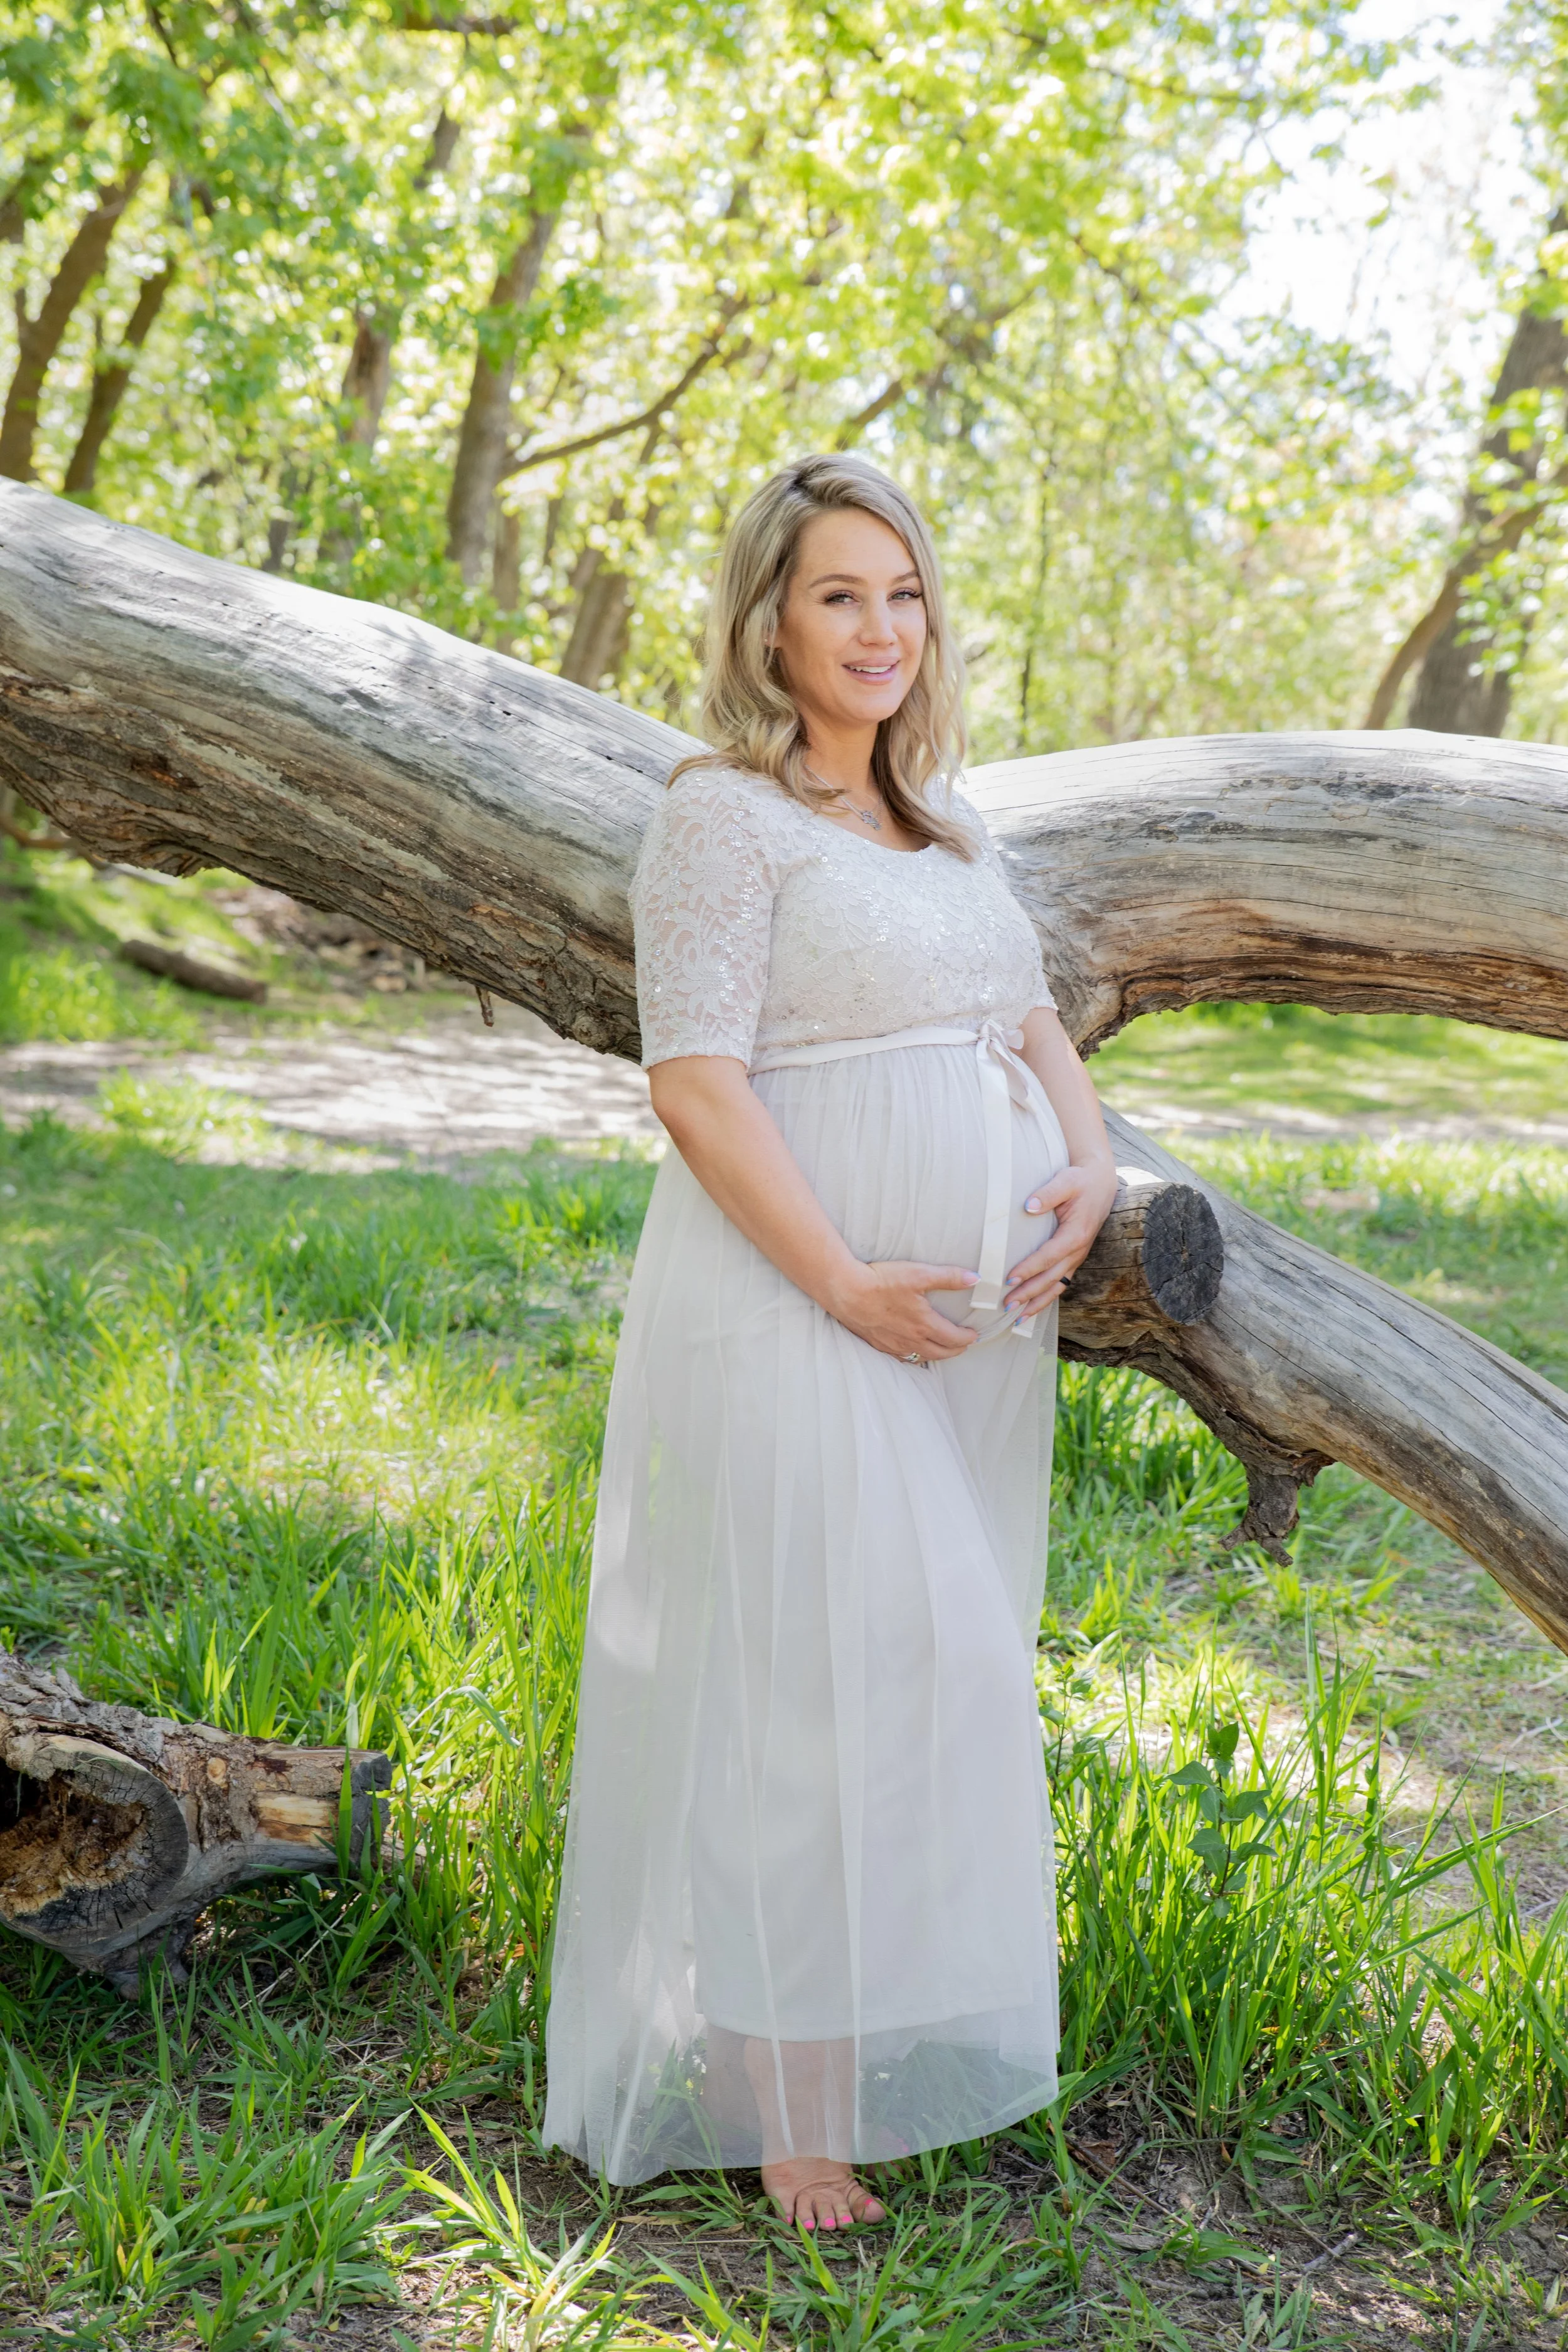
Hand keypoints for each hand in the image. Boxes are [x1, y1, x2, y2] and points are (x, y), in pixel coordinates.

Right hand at [828, 1260, 981, 1361]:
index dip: (967, 1338)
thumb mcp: (919, 1274)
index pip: (954, 1338)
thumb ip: (949, 1277)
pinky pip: (901, 1357)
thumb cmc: (881, 1282)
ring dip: (936, 1354)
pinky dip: (913, 1356)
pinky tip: (912, 1351)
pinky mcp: (878, 1344)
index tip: (973, 1335)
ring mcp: (893, 1345)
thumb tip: (974, 1279)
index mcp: (924, 1324)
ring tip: (941, 1349)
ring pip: (921, 1357)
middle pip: (940, 1352)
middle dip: (956, 1350)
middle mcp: (911, 1339)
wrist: (847, 1291)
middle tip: (962, 1345)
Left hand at [1003, 1159, 1118, 1317]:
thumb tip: (1028, 1206)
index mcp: (1076, 1233)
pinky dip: (1046, 1299)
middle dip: (1029, 1293)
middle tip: (1006, 1304)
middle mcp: (1078, 1250)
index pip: (1049, 1255)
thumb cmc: (1081, 1181)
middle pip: (1052, 1278)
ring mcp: (1076, 1258)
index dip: (1029, 1268)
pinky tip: (1031, 1310)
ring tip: (1017, 1318)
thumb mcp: (1066, 1181)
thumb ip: (1048, 1193)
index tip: (1009, 1278)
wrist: (1101, 1184)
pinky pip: (1060, 1284)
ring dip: (1037, 1303)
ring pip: (1057, 1287)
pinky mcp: (1073, 1260)